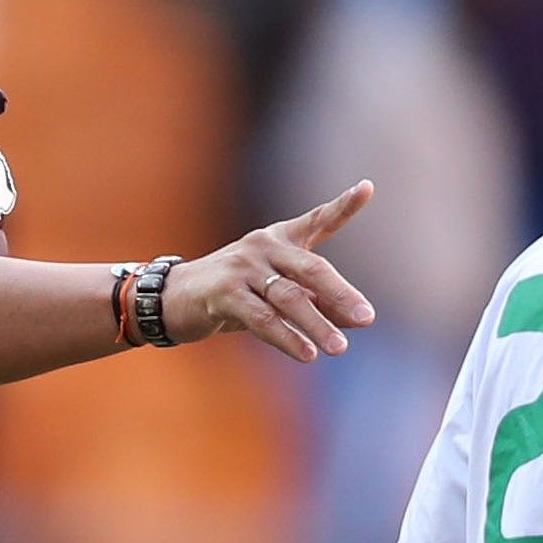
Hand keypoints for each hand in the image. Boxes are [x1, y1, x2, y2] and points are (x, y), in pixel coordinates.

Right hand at [166, 181, 377, 359]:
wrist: (175, 299)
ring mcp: (243, 268)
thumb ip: (318, 302)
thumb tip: (357, 320)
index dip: (343, 205)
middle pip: (311, 269)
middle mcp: (264, 246)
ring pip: (289, 297)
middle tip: (367, 318)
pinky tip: (307, 354)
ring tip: (339, 349)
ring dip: (317, 325)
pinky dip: (287, 337)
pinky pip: (263, 318)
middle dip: (340, 294)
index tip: (366, 187)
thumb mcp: (279, 294)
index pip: (317, 219)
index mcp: (280, 239)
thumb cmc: (235, 294)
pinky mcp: (225, 293)